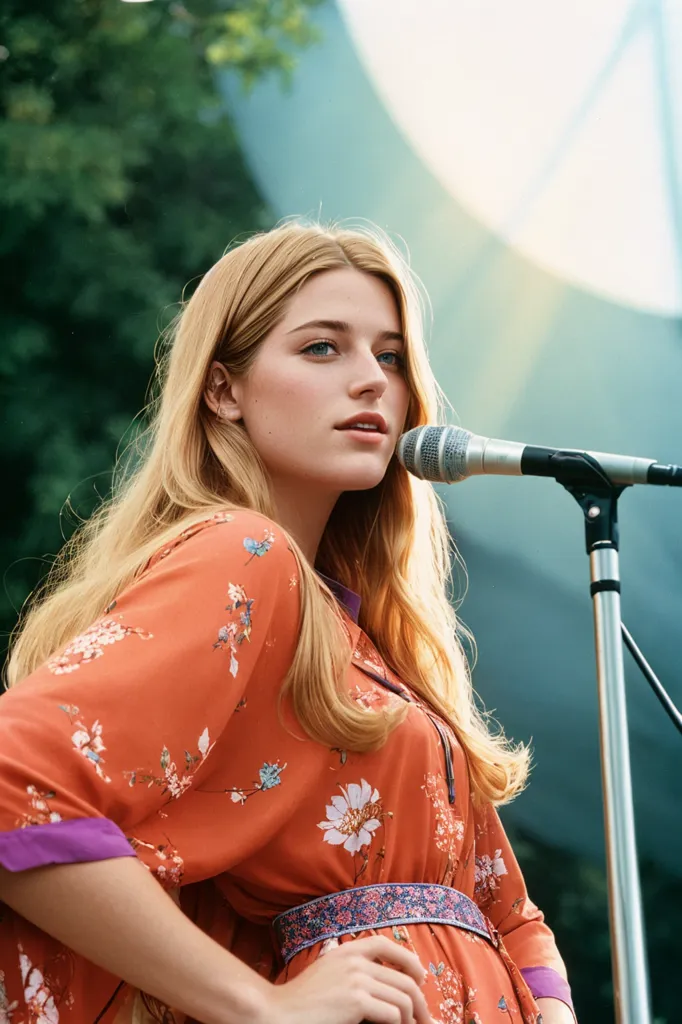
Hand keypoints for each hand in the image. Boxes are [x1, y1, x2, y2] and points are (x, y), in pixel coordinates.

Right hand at [260, 935, 432, 1023]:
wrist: (277, 1014)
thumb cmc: (301, 1002)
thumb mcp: (329, 975)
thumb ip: (354, 973)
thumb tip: (384, 987)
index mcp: (347, 950)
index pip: (386, 944)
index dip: (409, 960)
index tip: (420, 978)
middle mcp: (354, 960)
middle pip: (403, 977)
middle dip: (420, 1001)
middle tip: (426, 1020)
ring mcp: (356, 979)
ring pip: (403, 997)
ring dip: (413, 1018)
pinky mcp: (356, 1000)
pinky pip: (393, 1014)